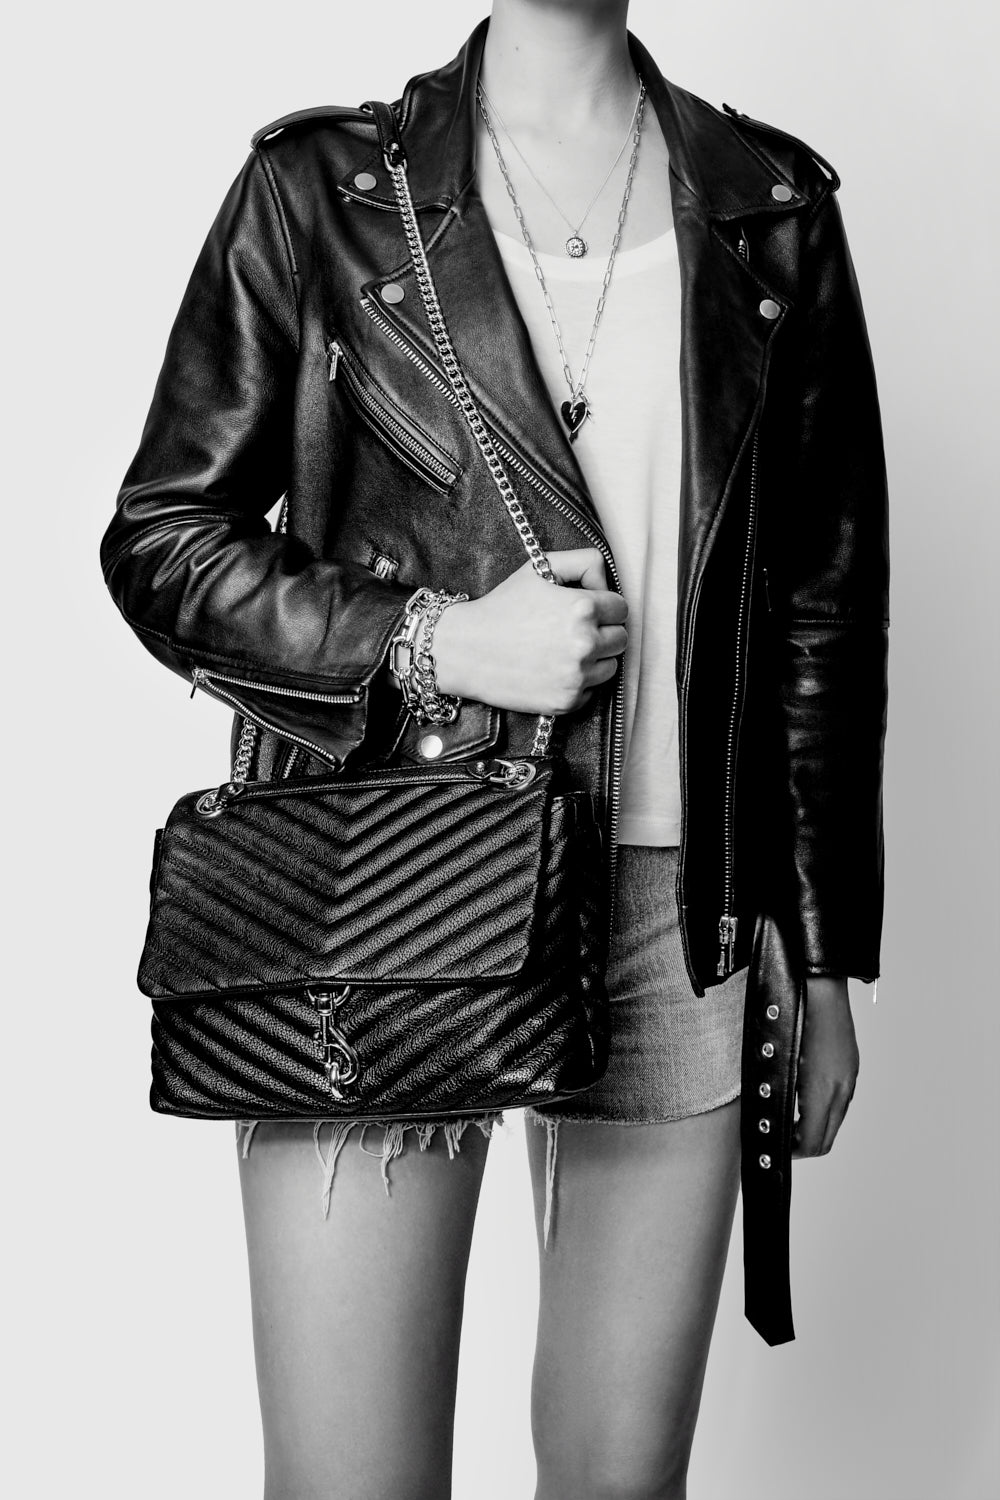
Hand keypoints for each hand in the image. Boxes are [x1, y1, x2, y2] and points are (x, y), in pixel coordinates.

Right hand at [432, 548, 627, 715]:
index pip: (621, 608)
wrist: (465, 651)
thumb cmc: (501, 607)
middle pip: (621, 639)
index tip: (586, 609)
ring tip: (563, 650)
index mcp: (583, 608)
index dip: (605, 606)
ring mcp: (577, 676)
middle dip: (603, 632)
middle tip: (573, 630)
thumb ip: (583, 561)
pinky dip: (578, 682)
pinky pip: (591, 690)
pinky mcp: (567, 701)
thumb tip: (607, 582)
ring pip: (610, 666)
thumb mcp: (539, 567)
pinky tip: (553, 669)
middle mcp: (585, 643)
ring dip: (595, 659)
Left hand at [791, 976, 858, 1157]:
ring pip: (834, 1120)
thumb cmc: (792, 1017)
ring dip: (814, 1127)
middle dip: (804, 1145)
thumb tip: (773, 1118)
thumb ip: (780, 1095)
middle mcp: (842, 1088)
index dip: (795, 1153)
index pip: (814, 1143)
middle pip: (827, 1139)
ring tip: (790, 1118)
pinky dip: (823, 1109)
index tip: (778, 1148)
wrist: (819, 985)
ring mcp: (849, 1077)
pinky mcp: (850, 1066)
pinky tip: (804, 1095)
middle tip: (782, 1138)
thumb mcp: (780, 1060)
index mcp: (823, 1091)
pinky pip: (839, 1101)